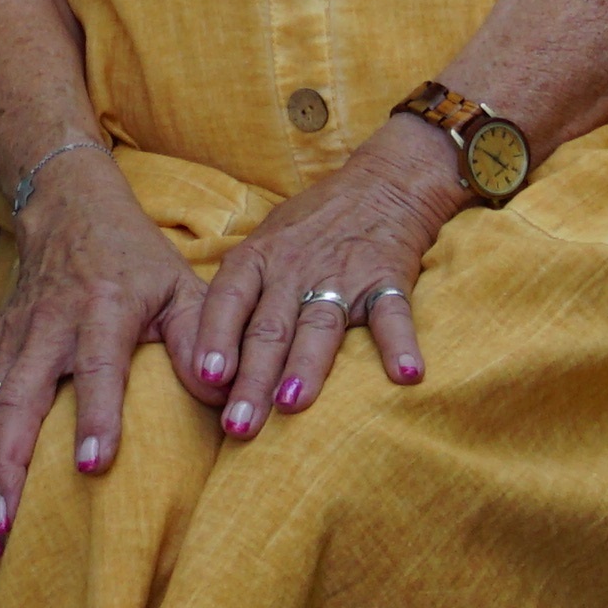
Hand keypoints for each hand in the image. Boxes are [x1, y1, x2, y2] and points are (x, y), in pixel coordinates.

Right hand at [0, 139, 196, 551]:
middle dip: (9, 466)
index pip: (96, 367)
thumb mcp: (182, 284)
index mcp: (103, 307)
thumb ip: (203, 339)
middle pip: (18, 399)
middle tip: (11, 527)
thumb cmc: (135, 259)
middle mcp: (50, 326)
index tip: (93, 467)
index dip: (95, 416)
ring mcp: (13, 338)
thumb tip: (225, 399)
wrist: (68, 208)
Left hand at [164, 124, 456, 431]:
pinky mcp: (387, 279)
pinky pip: (392, 314)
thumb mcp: (264, 244)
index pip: (229, 298)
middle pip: (270, 328)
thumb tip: (201, 360)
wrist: (382, 183)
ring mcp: (342, 275)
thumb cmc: (310, 226)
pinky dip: (400, 344)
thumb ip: (239, 296)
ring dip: (305, 366)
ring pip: (319, 326)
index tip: (206, 376)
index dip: (216, 336)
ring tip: (291, 403)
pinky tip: (407, 373)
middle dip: (252, 379)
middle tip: (238, 424)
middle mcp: (294, 268)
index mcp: (258, 258)